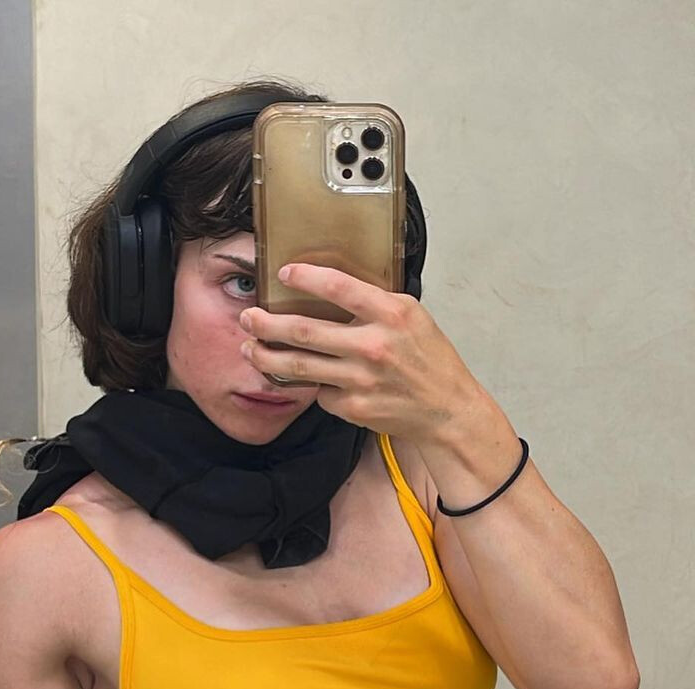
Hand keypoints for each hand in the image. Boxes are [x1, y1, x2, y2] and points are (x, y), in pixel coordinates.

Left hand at [238, 262, 501, 444]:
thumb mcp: (412, 316)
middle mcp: (373, 346)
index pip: (339, 287)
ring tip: (250, 348)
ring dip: (268, 357)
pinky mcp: (353, 407)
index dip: (306, 277)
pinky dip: (313, 385)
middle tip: (248, 317)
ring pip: (300, 367)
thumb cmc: (429, 359)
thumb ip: (374, 302)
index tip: (284, 272)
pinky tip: (310, 380)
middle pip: (305, 331)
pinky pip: (320, 392)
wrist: (446, 410)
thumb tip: (328, 289)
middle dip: (267, 324)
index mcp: (391, 314)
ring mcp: (361, 380)